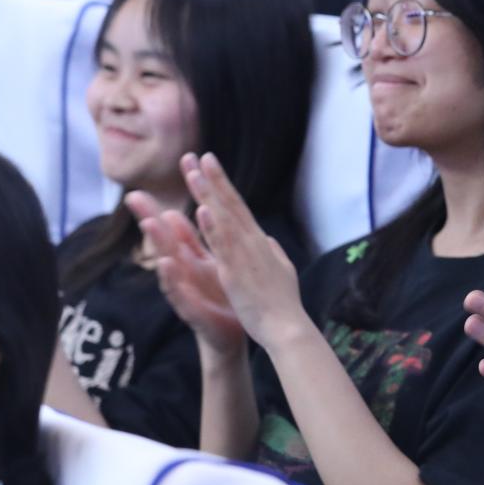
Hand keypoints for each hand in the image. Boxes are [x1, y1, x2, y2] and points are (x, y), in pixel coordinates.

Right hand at [130, 189, 246, 355]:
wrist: (231, 337)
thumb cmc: (219, 298)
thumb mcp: (208, 263)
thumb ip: (193, 241)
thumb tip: (177, 213)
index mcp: (191, 258)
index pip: (174, 229)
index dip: (163, 206)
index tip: (149, 184)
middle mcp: (183, 271)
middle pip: (163, 240)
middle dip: (150, 217)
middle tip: (133, 196)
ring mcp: (185, 290)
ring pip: (168, 263)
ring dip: (158, 243)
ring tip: (150, 223)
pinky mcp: (192, 310)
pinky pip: (179, 293)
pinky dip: (172, 280)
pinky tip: (166, 265)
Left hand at [175, 154, 310, 352]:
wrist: (287, 328)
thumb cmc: (283, 304)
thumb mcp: (282, 273)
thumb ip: (274, 254)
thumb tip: (269, 241)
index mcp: (260, 243)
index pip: (239, 208)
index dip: (224, 185)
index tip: (211, 164)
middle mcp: (253, 243)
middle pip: (231, 206)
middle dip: (215, 180)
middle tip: (199, 156)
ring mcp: (244, 257)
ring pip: (224, 220)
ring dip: (210, 194)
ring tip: (195, 172)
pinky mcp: (236, 273)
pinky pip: (223, 247)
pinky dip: (213, 227)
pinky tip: (203, 209)